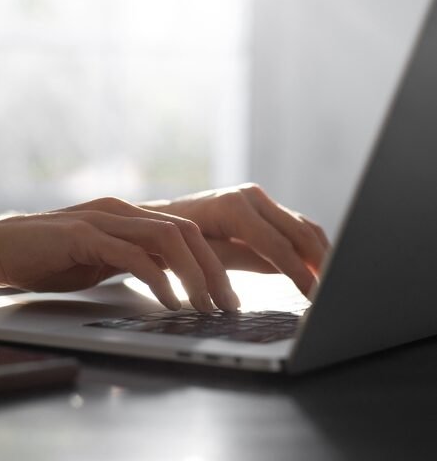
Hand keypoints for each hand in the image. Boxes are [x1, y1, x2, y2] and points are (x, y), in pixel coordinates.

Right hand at [0, 197, 240, 311]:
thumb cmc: (40, 258)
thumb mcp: (95, 262)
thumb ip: (127, 263)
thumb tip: (166, 283)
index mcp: (125, 217)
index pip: (184, 233)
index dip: (212, 263)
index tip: (226, 296)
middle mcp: (119, 211)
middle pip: (186, 232)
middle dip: (214, 271)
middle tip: (228, 307)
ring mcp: (101, 220)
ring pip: (167, 238)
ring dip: (193, 275)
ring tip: (204, 307)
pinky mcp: (81, 234)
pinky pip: (132, 255)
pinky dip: (157, 279)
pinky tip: (167, 302)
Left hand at [142, 183, 329, 296]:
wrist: (157, 220)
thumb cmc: (173, 242)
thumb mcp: (205, 256)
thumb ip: (245, 261)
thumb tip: (285, 272)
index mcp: (233, 208)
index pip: (278, 246)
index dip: (300, 273)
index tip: (316, 295)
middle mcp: (249, 197)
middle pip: (299, 232)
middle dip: (321, 263)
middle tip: (335, 291)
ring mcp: (257, 199)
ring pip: (302, 227)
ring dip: (321, 253)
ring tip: (334, 281)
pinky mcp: (261, 206)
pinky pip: (292, 226)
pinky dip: (308, 246)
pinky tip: (319, 266)